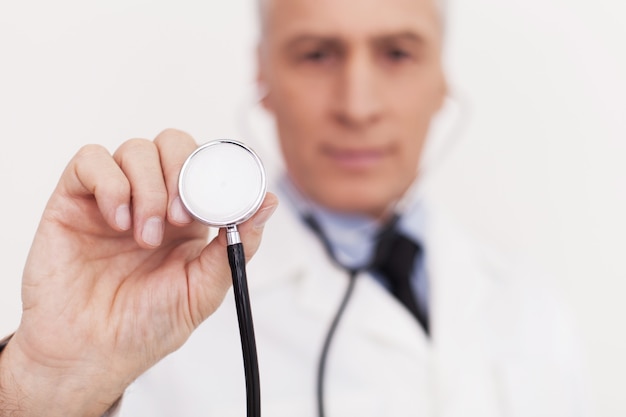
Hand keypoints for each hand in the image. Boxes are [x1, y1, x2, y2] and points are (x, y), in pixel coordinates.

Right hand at [0, 129, 277, 416]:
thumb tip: (268, 203)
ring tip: (146, 237)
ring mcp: (113, 197)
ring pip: (136, 149)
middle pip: (173, 143)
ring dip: (148, 188)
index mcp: (187, 217)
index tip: (220, 200)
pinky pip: (90, 160)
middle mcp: (152, 199)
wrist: (91, 354)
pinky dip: (110, 184)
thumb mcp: (203, 290)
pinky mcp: (74, 200)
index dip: (215, 172)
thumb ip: (236, 245)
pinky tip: (118, 222)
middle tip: (181, 219)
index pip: (205, 165)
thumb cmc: (145, 326)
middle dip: (182, 173)